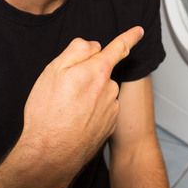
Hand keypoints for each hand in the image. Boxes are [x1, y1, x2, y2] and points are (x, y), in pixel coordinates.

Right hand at [18, 26, 143, 187]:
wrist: (50, 156)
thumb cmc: (48, 114)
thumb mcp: (53, 70)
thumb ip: (77, 50)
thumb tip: (93, 46)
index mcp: (97, 71)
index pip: (118, 48)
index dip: (129, 37)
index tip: (139, 31)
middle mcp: (109, 89)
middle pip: (102, 72)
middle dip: (88, 75)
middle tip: (65, 90)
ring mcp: (111, 109)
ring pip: (101, 92)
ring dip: (88, 95)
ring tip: (66, 109)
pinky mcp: (109, 126)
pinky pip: (101, 110)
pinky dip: (90, 112)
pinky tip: (74, 121)